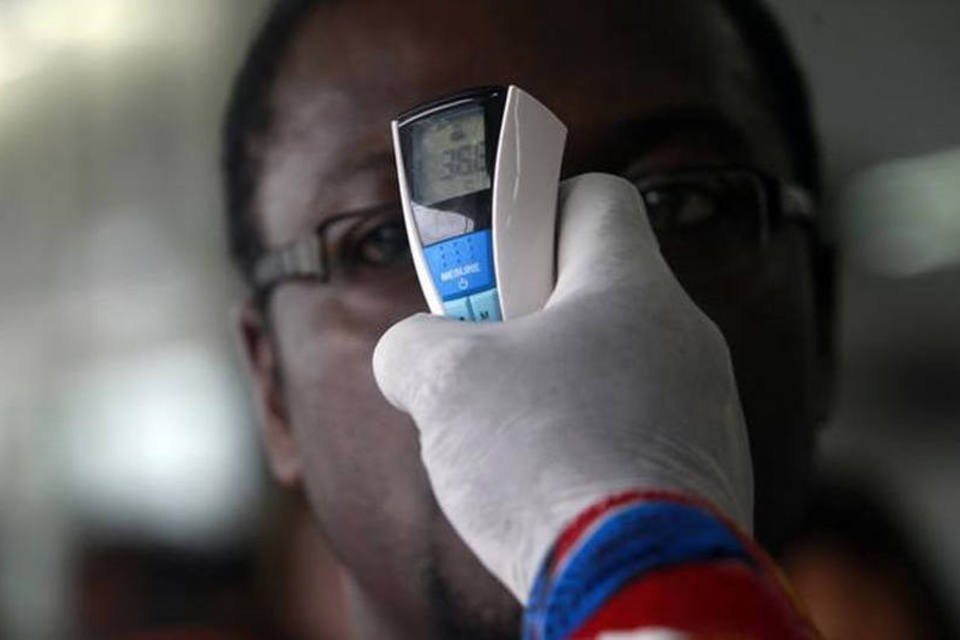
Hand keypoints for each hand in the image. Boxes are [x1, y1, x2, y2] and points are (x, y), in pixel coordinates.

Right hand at [373, 173, 751, 601]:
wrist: (637, 581)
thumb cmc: (545, 459)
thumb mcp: (443, 384)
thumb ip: (414, 344)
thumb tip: (410, 352)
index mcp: (633, 287)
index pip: (596, 197)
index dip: (535, 211)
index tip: (494, 263)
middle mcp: (686, 336)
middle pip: (597, 288)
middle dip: (528, 314)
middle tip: (481, 358)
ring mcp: (705, 407)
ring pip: (615, 364)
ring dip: (553, 384)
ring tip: (508, 438)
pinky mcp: (707, 471)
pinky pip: (636, 429)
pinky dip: (588, 441)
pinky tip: (552, 486)